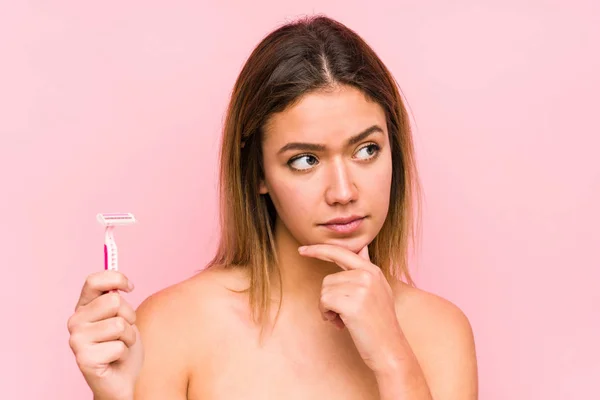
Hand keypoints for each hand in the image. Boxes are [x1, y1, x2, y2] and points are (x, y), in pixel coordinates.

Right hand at [67, 271, 143, 399]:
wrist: (123, 379)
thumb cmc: (123, 345)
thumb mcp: (123, 316)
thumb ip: (116, 299)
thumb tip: (120, 283)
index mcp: (83, 307)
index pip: (94, 281)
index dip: (117, 279)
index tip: (129, 287)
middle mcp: (75, 322)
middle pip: (114, 301)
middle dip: (129, 316)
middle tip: (124, 331)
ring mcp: (77, 341)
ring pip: (119, 324)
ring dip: (128, 337)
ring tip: (120, 346)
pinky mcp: (84, 359)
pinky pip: (119, 346)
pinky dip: (124, 353)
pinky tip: (115, 360)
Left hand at [298, 244, 405, 374]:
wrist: (389, 349)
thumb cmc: (379, 323)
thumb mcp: (379, 290)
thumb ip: (366, 269)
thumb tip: (363, 248)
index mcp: (373, 271)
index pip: (341, 252)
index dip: (319, 250)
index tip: (302, 250)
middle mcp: (368, 275)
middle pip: (328, 279)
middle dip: (328, 298)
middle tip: (338, 313)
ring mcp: (361, 288)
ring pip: (324, 291)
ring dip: (328, 308)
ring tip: (345, 319)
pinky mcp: (353, 303)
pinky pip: (324, 302)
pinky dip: (327, 315)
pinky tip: (341, 324)